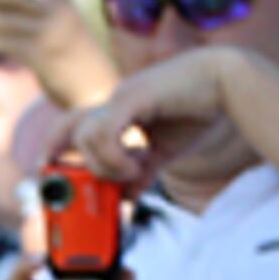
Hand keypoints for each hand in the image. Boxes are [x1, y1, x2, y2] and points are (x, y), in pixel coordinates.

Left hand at [60, 50, 244, 191]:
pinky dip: (114, 157)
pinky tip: (136, 168)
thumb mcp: (165, 152)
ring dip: (101, 165)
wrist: (228, 82)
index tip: (50, 171)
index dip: (56, 147)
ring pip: (85, 135)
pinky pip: (106, 132)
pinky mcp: (135, 97)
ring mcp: (123, 97)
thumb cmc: (200, 110)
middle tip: (60, 179)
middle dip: (56, 153)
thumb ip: (143, 172)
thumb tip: (125, 197)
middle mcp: (115, 102)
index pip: (75, 127)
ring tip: (129, 175)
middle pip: (67, 125)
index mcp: (119, 112)